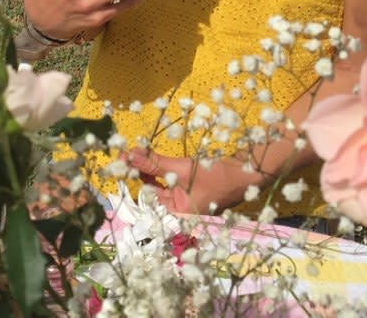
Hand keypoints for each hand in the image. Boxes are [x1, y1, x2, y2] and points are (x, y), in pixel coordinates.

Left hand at [124, 147, 252, 214]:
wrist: (246, 172)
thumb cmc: (216, 176)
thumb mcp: (182, 169)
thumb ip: (154, 163)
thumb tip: (130, 155)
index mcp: (175, 215)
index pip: (146, 198)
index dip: (132, 178)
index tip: (120, 160)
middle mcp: (178, 211)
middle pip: (150, 191)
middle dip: (137, 172)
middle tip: (123, 153)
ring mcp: (183, 200)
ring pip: (158, 184)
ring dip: (147, 168)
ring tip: (134, 152)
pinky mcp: (188, 189)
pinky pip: (168, 180)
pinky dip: (159, 169)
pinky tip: (150, 157)